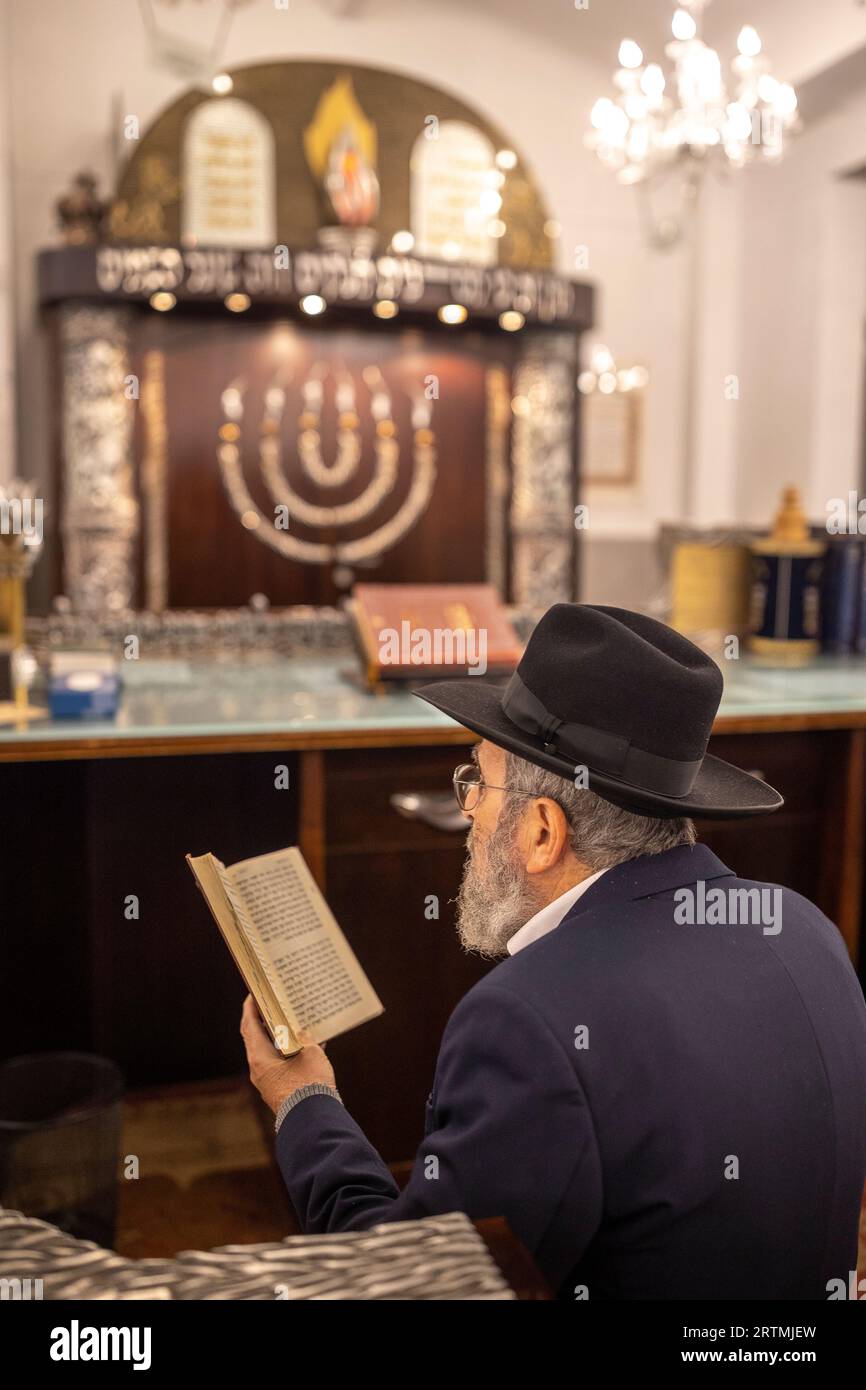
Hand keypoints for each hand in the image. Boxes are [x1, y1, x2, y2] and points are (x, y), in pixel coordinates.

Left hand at [240, 995, 336, 1113]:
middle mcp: (259, 1069)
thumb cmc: (309, 1085)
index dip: (250, 1007)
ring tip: (295, 1021)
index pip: (249, 1026)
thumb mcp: (310, 1053)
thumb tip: (303, 1033)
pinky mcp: (280, 1089)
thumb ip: (305, 1038)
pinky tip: (310, 1045)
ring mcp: (269, 1081)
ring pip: (272, 1052)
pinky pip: (283, 1064)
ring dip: (281, 1036)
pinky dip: (292, 1052)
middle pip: (257, 1038)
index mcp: (259, 1058)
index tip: (253, 993)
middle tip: (273, 1004)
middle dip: (265, 1020)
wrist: (314, 1121)